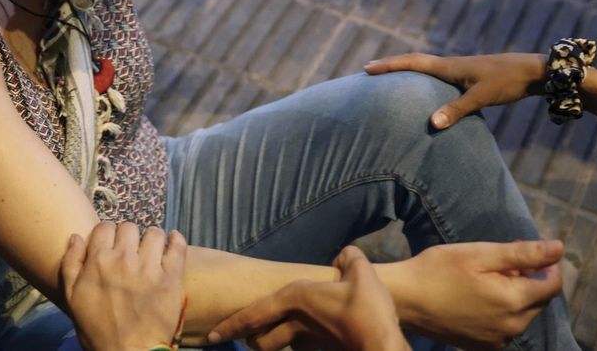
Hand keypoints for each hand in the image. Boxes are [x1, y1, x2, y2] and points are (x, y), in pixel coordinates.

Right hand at [60, 222, 186, 350]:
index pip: (105, 227)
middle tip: (130, 250)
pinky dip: (176, 240)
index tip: (111, 244)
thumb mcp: (72, 297)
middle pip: (128, 227)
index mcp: (98, 261)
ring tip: (151, 249)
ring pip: (153, 233)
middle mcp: (123, 259)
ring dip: (151, 238)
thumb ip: (71, 263)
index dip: (107, 234)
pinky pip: (177, 247)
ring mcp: (149, 267)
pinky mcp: (170, 278)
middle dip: (128, 236)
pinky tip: (173, 241)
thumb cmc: (97, 329)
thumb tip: (76, 236)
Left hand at [207, 246, 408, 350]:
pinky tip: (313, 342)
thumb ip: (350, 259)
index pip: (252, 314)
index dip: (231, 325)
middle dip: (251, 339)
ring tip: (273, 340)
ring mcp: (308, 342)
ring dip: (273, 345)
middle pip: (260, 339)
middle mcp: (296, 322)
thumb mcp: (362, 273)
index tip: (213, 335)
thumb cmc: (367, 310)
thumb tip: (345, 255)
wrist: (382, 345)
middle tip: (248, 338)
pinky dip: (301, 348)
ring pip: (278, 348)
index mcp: (295, 299)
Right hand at [364, 53, 545, 128]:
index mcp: (449, 67)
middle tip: (369, 69)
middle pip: (414, 61)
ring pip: (425, 66)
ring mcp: (459, 69)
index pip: (412, 63)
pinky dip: (422, 77)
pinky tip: (424, 88)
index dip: (389, 65)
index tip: (367, 68)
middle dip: (391, 65)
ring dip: (405, 69)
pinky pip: (436, 74)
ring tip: (390, 77)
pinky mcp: (467, 75)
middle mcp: (450, 65)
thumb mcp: (482, 97)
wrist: (534, 71)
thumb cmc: (508, 81)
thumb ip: (457, 109)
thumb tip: (433, 124)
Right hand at [389, 240, 563, 349]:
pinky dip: (500, 310)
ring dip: (514, 294)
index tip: (523, 249)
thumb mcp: (478, 254)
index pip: (552, 284)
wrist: (404, 299)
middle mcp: (512, 326)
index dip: (546, 264)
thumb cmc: (438, 270)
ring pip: (522, 314)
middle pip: (538, 300)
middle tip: (500, 259)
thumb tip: (559, 248)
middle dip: (528, 277)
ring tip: (485, 277)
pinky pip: (505, 326)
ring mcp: (498, 340)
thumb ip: (522, 254)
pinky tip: (477, 296)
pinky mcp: (483, 346)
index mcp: (514, 301)